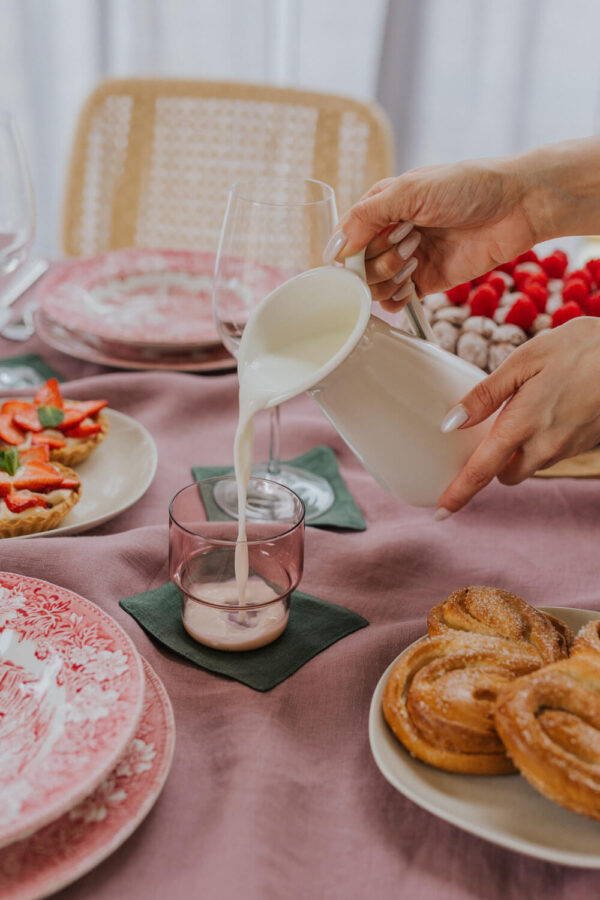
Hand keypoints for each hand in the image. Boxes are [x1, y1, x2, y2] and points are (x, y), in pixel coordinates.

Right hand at [323, 160, 537, 311]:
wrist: (515, 207)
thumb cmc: (467, 186)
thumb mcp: (410, 190)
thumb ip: (367, 216)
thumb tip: (334, 248)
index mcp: (381, 207)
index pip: (344, 239)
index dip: (347, 251)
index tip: (361, 250)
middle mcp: (390, 234)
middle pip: (357, 266)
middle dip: (377, 259)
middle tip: (409, 240)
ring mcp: (407, 259)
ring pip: (374, 286)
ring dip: (389, 277)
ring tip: (415, 258)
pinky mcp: (426, 281)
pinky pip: (396, 301)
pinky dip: (396, 300)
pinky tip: (410, 286)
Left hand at [435, 318, 599, 515]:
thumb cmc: (580, 348)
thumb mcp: (525, 360)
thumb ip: (486, 394)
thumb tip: (452, 422)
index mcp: (522, 424)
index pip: (481, 471)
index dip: (458, 494)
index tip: (441, 512)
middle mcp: (546, 445)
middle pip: (506, 474)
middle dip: (494, 462)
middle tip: (490, 429)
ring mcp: (568, 447)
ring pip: (531, 464)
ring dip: (520, 449)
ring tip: (526, 407)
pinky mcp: (584, 444)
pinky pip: (552, 452)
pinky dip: (543, 439)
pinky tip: (549, 406)